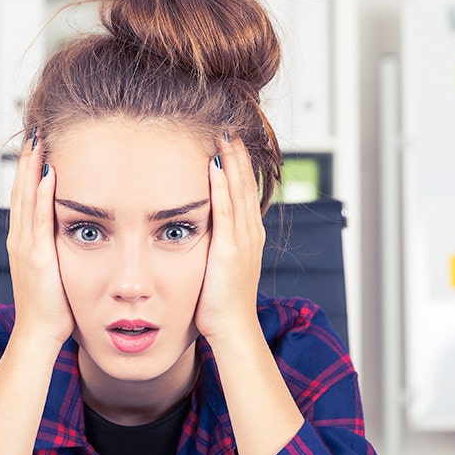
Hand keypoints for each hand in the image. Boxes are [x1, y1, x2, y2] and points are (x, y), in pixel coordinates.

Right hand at [6, 129, 73, 343]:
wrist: (38, 334)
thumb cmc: (51, 307)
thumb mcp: (54, 269)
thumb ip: (58, 248)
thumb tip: (75, 232)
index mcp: (23, 241)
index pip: (23, 196)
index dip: (27, 169)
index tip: (36, 144)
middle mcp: (20, 239)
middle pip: (20, 189)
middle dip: (26, 159)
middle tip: (34, 130)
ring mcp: (25, 247)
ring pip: (26, 198)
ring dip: (31, 167)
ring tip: (38, 140)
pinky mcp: (37, 257)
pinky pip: (39, 219)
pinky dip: (41, 194)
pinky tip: (48, 173)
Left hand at [195, 134, 264, 341]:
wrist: (232, 328)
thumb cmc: (220, 303)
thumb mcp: (221, 266)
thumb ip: (216, 245)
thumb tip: (203, 230)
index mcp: (249, 236)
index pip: (245, 191)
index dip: (239, 164)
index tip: (230, 141)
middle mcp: (251, 233)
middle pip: (245, 184)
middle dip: (238, 154)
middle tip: (228, 126)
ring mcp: (243, 240)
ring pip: (238, 191)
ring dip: (231, 161)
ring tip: (224, 135)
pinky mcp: (229, 249)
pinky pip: (225, 210)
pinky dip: (221, 186)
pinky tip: (214, 165)